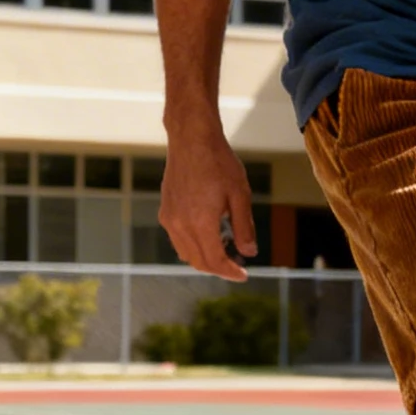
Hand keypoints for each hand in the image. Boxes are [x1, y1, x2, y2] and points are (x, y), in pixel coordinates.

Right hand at [159, 120, 257, 281]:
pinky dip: (193, 246)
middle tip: (237, 266)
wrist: (192, 139)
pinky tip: (208, 236)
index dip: (230, 272)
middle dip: (219, 269)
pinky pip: (178, 240)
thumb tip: (249, 252)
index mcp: (200, 222)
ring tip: (225, 251)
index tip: (243, 275)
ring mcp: (169, 218)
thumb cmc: (219, 163)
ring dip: (205, 259)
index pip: (215, 260)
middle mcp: (180, 225)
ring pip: (186, 254)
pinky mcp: (165, 211)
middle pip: (199, 261)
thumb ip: (244, 227)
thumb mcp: (240, 195)